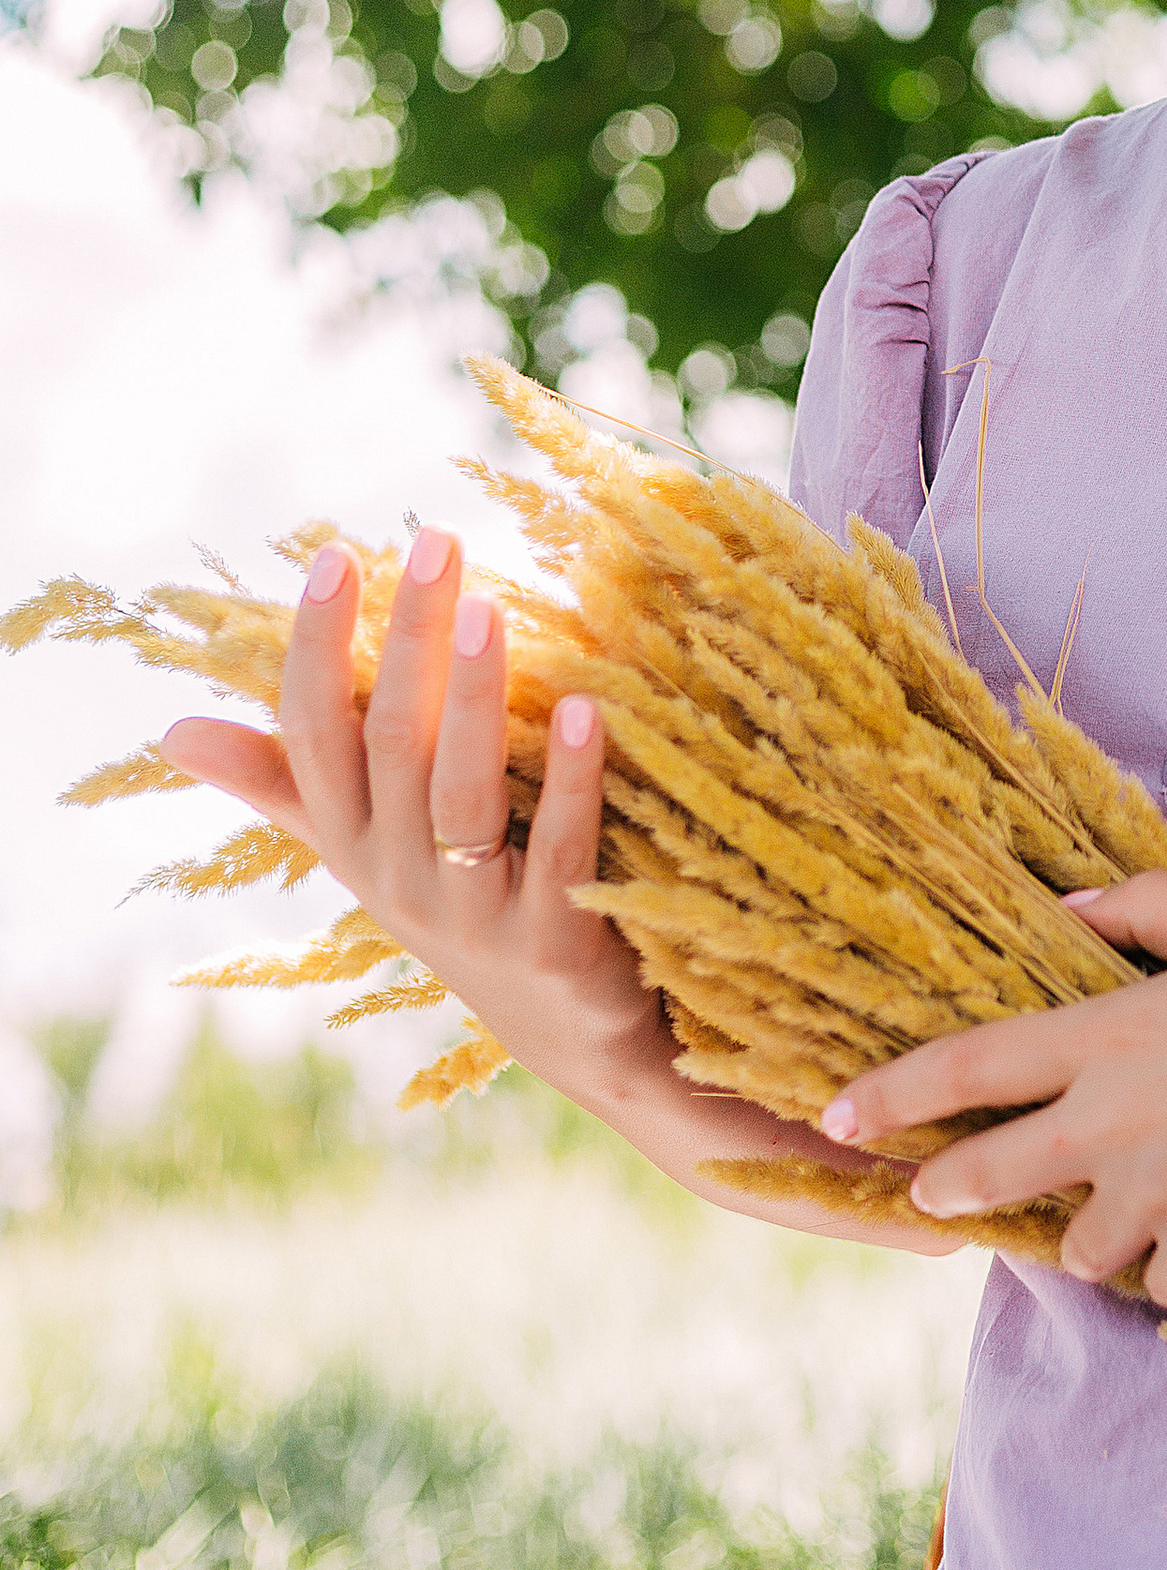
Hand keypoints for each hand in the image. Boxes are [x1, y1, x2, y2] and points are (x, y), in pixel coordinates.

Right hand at [157, 528, 660, 1107]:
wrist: (562, 1027)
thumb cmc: (455, 901)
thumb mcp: (360, 846)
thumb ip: (280, 783)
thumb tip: (174, 731)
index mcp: (350, 840)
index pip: (312, 734)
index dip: (317, 646)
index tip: (336, 554)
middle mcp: (397, 876)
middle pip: (390, 747)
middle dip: (407, 641)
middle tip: (434, 543)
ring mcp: (472, 913)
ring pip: (460, 797)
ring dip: (472, 699)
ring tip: (487, 609)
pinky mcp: (554, 941)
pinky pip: (557, 849)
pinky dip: (570, 778)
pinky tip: (589, 708)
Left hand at [816, 873, 1166, 1307]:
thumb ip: (1144, 907)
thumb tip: (1072, 901)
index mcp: (1114, 1035)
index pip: (969, 1068)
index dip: (892, 1095)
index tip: (840, 1115)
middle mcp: (1116, 1124)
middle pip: (990, 1174)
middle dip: (951, 1184)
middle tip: (938, 1189)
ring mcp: (1158, 1201)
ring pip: (1083, 1245)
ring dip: (1101, 1228)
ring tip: (1153, 1197)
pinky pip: (1164, 1281)